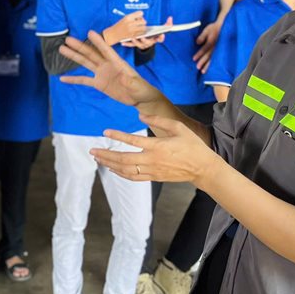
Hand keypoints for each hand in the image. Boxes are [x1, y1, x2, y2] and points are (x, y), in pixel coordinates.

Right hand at [59, 31, 161, 106]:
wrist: (139, 98)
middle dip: (80, 46)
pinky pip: (84, 80)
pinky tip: (63, 78)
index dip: (99, 42)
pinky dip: (73, 79)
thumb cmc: (141, 90)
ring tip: (62, 49)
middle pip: (91, 54)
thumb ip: (131, 82)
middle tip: (68, 39)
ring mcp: (102, 73)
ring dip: (74, 56)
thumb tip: (124, 78)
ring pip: (86, 63)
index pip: (106, 51)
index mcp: (118, 63)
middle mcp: (108, 65)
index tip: (90, 33)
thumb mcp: (138, 86)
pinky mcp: (99, 83)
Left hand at [90, 115, 220, 185]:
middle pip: (123, 159)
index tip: (105, 131)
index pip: (133, 140)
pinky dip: (120, 173)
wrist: (202, 168)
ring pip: (125, 170)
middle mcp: (152, 160)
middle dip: (106, 154)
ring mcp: (152, 171)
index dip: (117, 135)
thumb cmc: (192, 145)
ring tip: (98, 158)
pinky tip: (112, 168)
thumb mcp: (178, 127)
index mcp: (158, 146)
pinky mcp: (154, 178)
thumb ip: (158, 120)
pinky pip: (133, 177)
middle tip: (92, 150)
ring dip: (109, 164)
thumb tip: (141, 116)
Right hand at [104, 11, 146, 45]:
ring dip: (142, 27)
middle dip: (142, 21)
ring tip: (138, 27)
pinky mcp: (133, 36)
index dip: (140, 15)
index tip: (137, 17)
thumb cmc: (120, 25)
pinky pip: (141, 33)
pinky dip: (141, 32)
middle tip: (139, 22)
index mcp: (128, 17)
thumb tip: (142, 15)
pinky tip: (137, 31)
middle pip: (143, 21)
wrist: (114, 34)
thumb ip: (134, 16)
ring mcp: (132, 30)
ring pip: (144, 28)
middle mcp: (130, 23)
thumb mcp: (125, 18)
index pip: (140, 13)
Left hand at [127, 15, 170, 49]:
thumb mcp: (159, 29)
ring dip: (136, 42)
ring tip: (133, 38)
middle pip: (148, 43)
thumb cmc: (153, 34)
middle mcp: (149, 43)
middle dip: (146, 40)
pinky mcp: (136, 45)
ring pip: (139, 45)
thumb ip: (166, 24)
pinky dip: (127, 44)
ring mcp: (142, 45)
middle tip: (143, 37)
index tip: (161, 35)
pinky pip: (131, 45)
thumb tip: (171, 17)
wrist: (145, 42)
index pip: (160, 39)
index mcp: (155, 39)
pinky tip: (122, 42)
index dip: (161, 38)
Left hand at [193, 21, 221, 72]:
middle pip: (209, 55)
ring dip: (208, 65)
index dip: (199, 54)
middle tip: (197, 67)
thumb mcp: (207, 30)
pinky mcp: (220, 51)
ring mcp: (219, 49)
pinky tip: (210, 70)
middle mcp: (216, 46)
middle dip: (203, 61)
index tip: (194, 59)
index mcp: (212, 41)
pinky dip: (213, 64)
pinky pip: (217, 59)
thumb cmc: (214, 28)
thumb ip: (202, 36)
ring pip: (213, 58)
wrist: (225, 27)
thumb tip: (197, 42)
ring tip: (202, 71)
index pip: (205, 48)